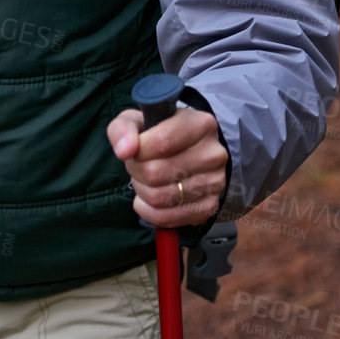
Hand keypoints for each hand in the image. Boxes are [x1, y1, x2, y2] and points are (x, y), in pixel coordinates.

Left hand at [107, 106, 226, 228]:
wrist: (183, 151)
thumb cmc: (157, 133)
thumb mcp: (136, 121)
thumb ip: (123, 128)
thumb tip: (124, 150)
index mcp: (201, 124)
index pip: (161, 143)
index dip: (137, 152)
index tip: (133, 150)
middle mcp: (214, 153)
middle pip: (156, 173)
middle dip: (136, 171)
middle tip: (137, 165)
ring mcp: (215, 182)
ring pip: (159, 198)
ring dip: (141, 190)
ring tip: (145, 179)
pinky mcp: (209, 206)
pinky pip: (167, 218)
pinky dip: (148, 211)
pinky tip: (148, 198)